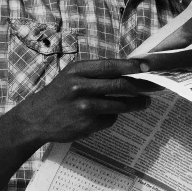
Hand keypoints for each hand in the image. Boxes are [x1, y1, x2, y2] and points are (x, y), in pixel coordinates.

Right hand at [20, 58, 152, 144]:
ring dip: (136, 104)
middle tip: (154, 87)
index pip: (110, 66)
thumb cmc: (60, 93)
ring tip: (145, 102)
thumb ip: (96, 73)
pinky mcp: (86, 124)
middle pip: (119, 86)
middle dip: (141, 87)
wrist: (37, 117)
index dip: (131, 67)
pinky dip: (114, 117)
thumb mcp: (73, 75)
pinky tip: (110, 115)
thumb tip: (128, 71)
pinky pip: (109, 120)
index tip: (147, 67)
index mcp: (78, 70)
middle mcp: (80, 86)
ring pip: (119, 104)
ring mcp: (84, 107)